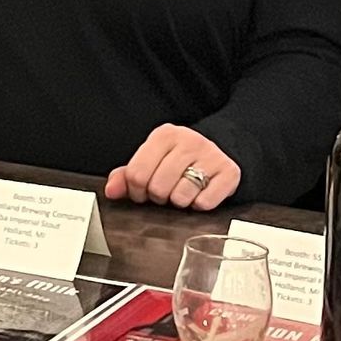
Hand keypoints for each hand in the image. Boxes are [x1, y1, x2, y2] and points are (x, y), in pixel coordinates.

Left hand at [105, 126, 241, 211]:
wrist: (218, 151)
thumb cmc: (178, 160)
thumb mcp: (152, 160)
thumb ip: (127, 175)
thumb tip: (111, 190)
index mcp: (164, 135)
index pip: (136, 174)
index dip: (137, 192)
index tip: (144, 191)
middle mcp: (188, 140)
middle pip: (157, 188)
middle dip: (159, 197)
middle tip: (166, 192)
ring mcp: (210, 155)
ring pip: (181, 196)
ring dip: (180, 202)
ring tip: (183, 192)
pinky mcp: (229, 172)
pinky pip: (205, 203)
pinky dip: (200, 205)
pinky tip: (200, 194)